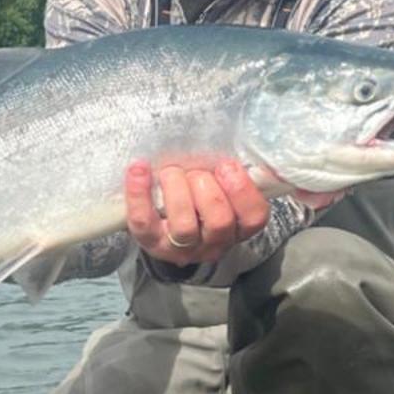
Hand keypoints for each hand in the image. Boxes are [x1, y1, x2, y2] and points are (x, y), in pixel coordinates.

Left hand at [123, 159, 271, 266]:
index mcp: (238, 227)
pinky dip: (139, 192)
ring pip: (185, 226)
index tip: (226, 165)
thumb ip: (231, 174)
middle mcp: (213, 243)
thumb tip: (232, 146)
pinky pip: (143, 221)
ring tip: (171, 172)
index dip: (241, 189)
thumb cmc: (199, 198)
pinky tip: (139, 168)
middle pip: (219, 221)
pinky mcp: (150, 242)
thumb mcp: (223, 188)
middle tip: (194, 171)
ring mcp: (181, 247)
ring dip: (177, 190)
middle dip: (206, 186)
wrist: (163, 226)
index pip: (254, 217)